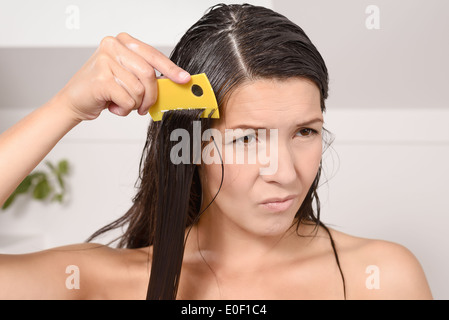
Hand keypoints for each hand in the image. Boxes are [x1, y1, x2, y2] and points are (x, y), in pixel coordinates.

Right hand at [56, 32, 190, 120]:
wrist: (74, 101)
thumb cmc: (103, 89)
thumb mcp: (127, 76)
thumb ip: (146, 75)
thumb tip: (174, 82)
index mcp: (123, 42)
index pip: (153, 55)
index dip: (171, 69)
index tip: (184, 79)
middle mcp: (113, 46)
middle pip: (149, 74)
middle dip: (151, 96)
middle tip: (144, 107)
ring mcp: (105, 61)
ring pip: (139, 90)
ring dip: (135, 104)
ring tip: (122, 103)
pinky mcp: (100, 79)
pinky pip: (127, 100)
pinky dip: (124, 109)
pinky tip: (113, 106)